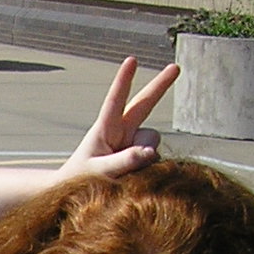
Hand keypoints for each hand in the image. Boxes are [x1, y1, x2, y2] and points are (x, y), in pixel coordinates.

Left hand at [59, 57, 178, 181]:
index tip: (132, 60)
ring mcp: (133, 141)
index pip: (115, 101)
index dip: (124, 81)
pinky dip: (149, 167)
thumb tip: (150, 151)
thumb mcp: (99, 171)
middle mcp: (121, 130)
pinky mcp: (142, 154)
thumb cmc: (82, 179)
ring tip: (121, 174)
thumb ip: (123, 161)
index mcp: (105, 129)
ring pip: (152, 141)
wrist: (78, 193)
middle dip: (160, 85)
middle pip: (144, 103)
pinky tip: (133, 175)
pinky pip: (156, 157)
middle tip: (176, 67)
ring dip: (144, 157)